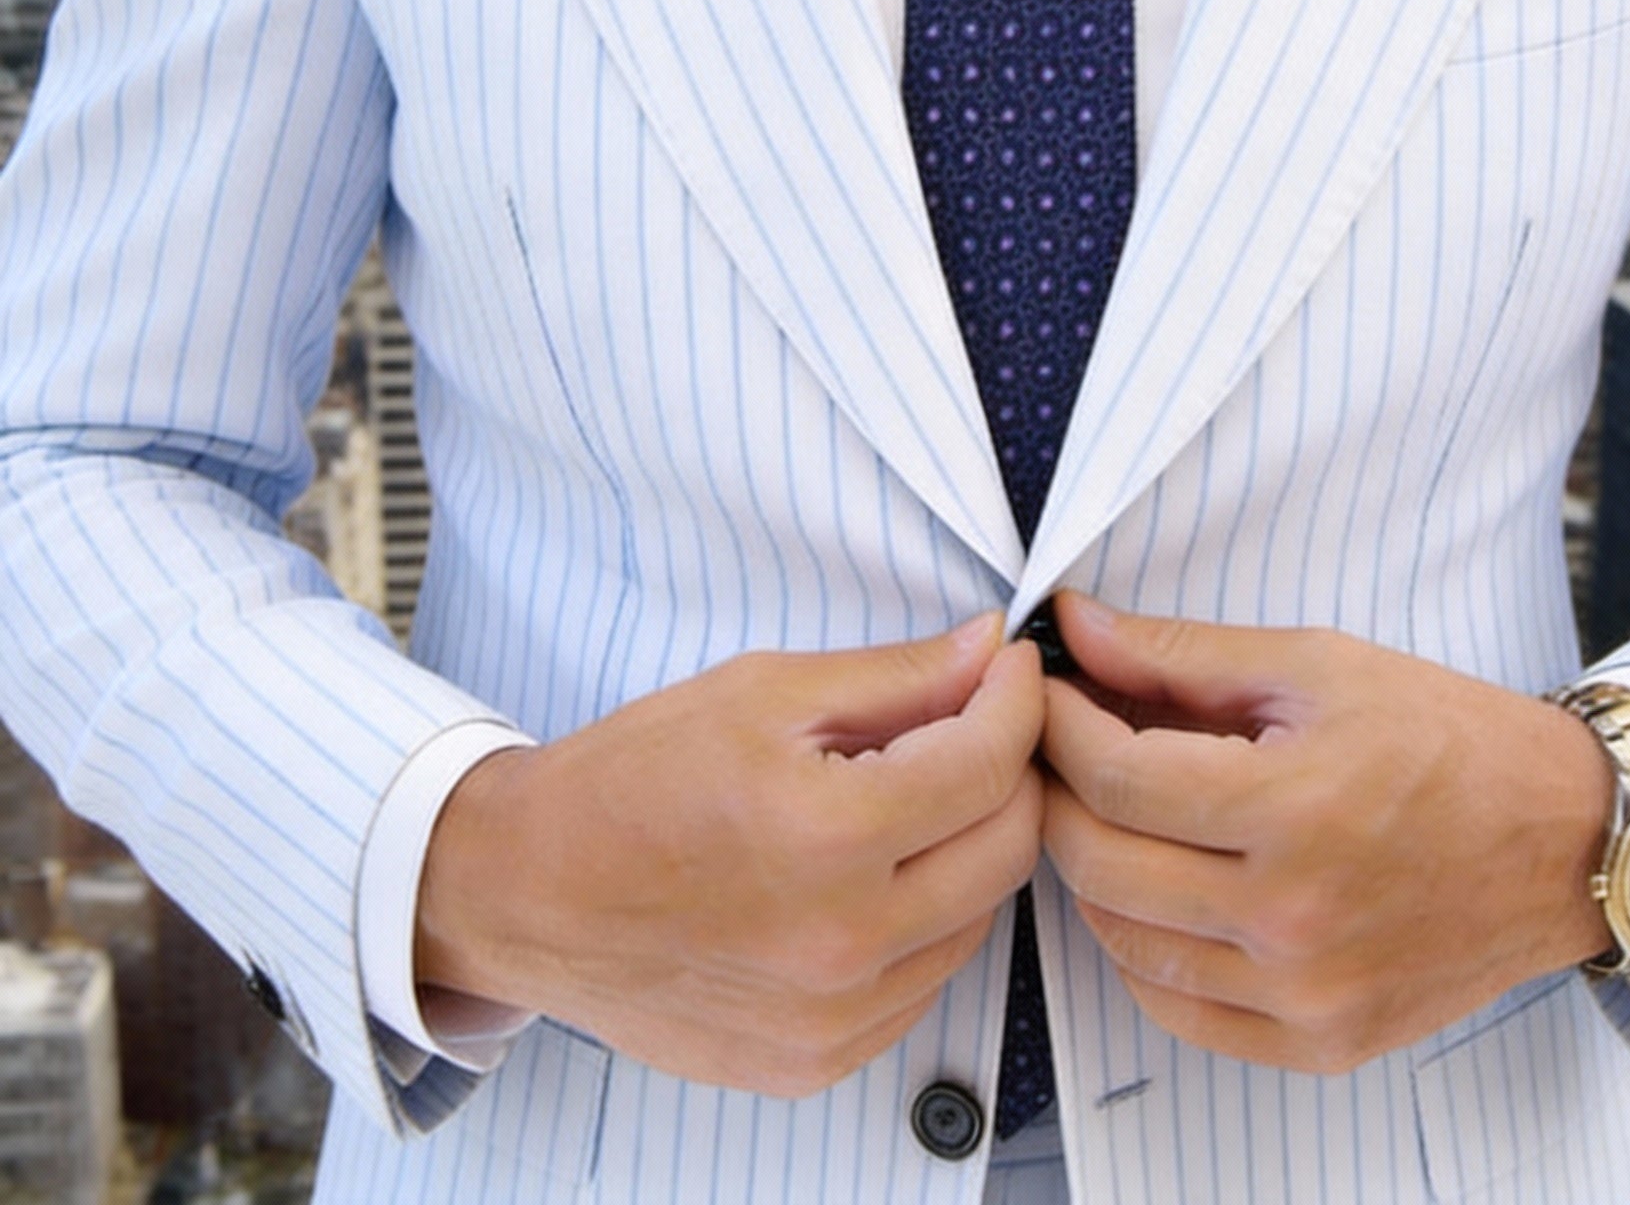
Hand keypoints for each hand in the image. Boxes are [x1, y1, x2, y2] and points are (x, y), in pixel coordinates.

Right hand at [415, 614, 1043, 1097]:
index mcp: (826, 836)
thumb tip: (988, 650)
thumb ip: (896, 677)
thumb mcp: (763, 692)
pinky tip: (876, 873)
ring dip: (971, 846)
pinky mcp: (817, 1062)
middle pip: (1009, 848)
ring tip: (914, 797)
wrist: (527, 892)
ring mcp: (832, 1018)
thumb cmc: (631, 782)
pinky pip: (925, 982)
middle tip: (976, 724)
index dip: (1017, 700)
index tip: (1010, 669)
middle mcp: (841, 942)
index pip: (989, 764)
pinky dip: (926, 919)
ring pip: (979, 918)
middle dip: (1011, 770)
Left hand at [1038, 594, 1613, 1074]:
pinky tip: (1159, 889)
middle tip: (1063, 745)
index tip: (1049, 691)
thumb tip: (1076, 627)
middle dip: (1059, 792)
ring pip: (1125, 942)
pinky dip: (1144, 949)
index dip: (1059, 725)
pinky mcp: (1321, 1041)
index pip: (1115, 778)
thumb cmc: (1447, 737)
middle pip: (1101, 863)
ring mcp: (1306, 993)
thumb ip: (1183, 654)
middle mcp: (1294, 917)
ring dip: (1094, 869)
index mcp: (1295, 809)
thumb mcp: (1317, 665)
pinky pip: (1179, 1009)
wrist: (1565, 839)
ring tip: (1112, 809)